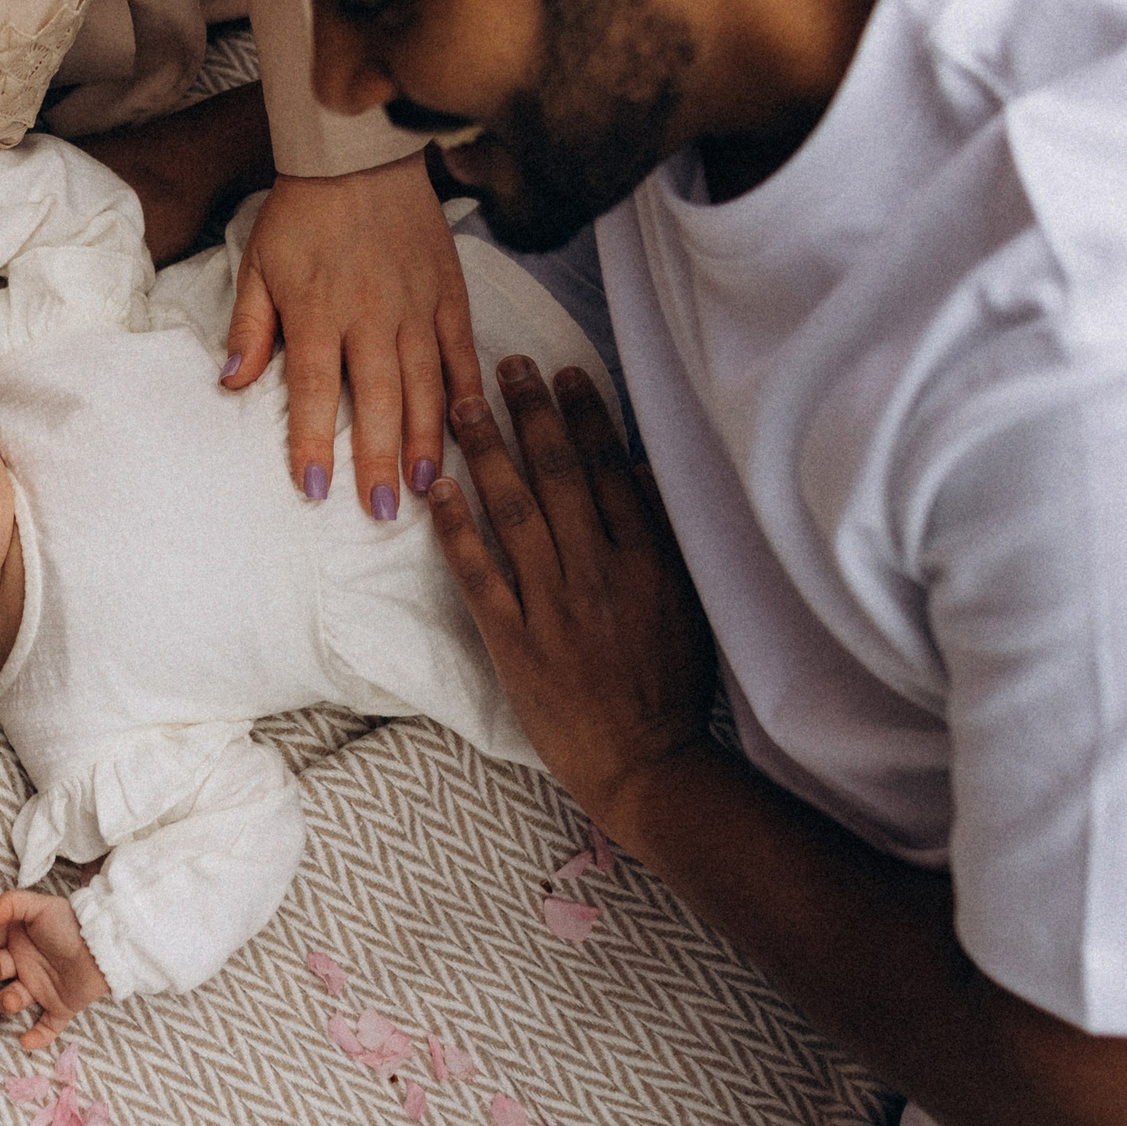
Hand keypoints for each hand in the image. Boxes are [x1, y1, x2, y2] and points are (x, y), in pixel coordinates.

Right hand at [0, 889, 110, 1051]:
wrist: (107, 945)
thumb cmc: (72, 923)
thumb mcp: (41, 907)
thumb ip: (12, 904)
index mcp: (17, 938)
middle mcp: (24, 963)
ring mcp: (40, 986)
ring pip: (14, 999)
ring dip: (10, 1001)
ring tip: (15, 998)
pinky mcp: (59, 1006)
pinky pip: (46, 1026)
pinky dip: (38, 1037)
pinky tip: (26, 1041)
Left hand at [226, 152, 479, 515]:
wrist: (358, 154)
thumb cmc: (302, 213)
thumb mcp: (259, 264)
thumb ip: (250, 327)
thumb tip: (231, 382)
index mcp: (318, 311)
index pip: (311, 391)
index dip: (312, 442)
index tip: (315, 489)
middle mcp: (371, 315)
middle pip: (378, 399)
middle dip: (379, 459)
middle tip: (383, 510)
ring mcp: (416, 305)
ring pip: (426, 384)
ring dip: (427, 439)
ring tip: (428, 487)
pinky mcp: (448, 292)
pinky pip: (461, 351)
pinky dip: (466, 392)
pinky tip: (468, 429)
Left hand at [428, 356, 718, 826]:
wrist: (645, 762)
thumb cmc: (671, 683)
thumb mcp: (691, 602)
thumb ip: (666, 536)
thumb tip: (639, 470)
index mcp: (649, 559)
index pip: (610, 468)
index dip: (584, 414)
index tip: (563, 372)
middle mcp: (600, 571)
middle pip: (559, 474)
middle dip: (529, 412)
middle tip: (504, 364)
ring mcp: (554, 605)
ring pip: (514, 510)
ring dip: (486, 450)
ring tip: (462, 403)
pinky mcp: (514, 641)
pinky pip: (478, 571)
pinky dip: (455, 526)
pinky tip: (435, 487)